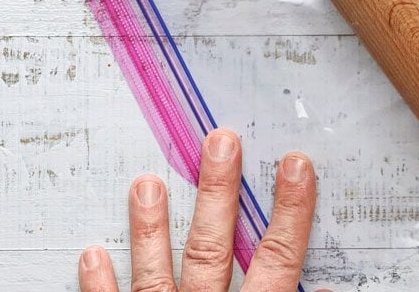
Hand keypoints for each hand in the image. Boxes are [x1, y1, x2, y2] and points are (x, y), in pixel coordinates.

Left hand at [78, 128, 322, 291]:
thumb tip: (327, 290)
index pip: (278, 259)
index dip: (290, 211)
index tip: (295, 165)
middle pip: (213, 250)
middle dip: (217, 193)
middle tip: (220, 142)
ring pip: (156, 274)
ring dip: (151, 228)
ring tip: (145, 183)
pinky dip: (99, 284)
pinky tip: (91, 254)